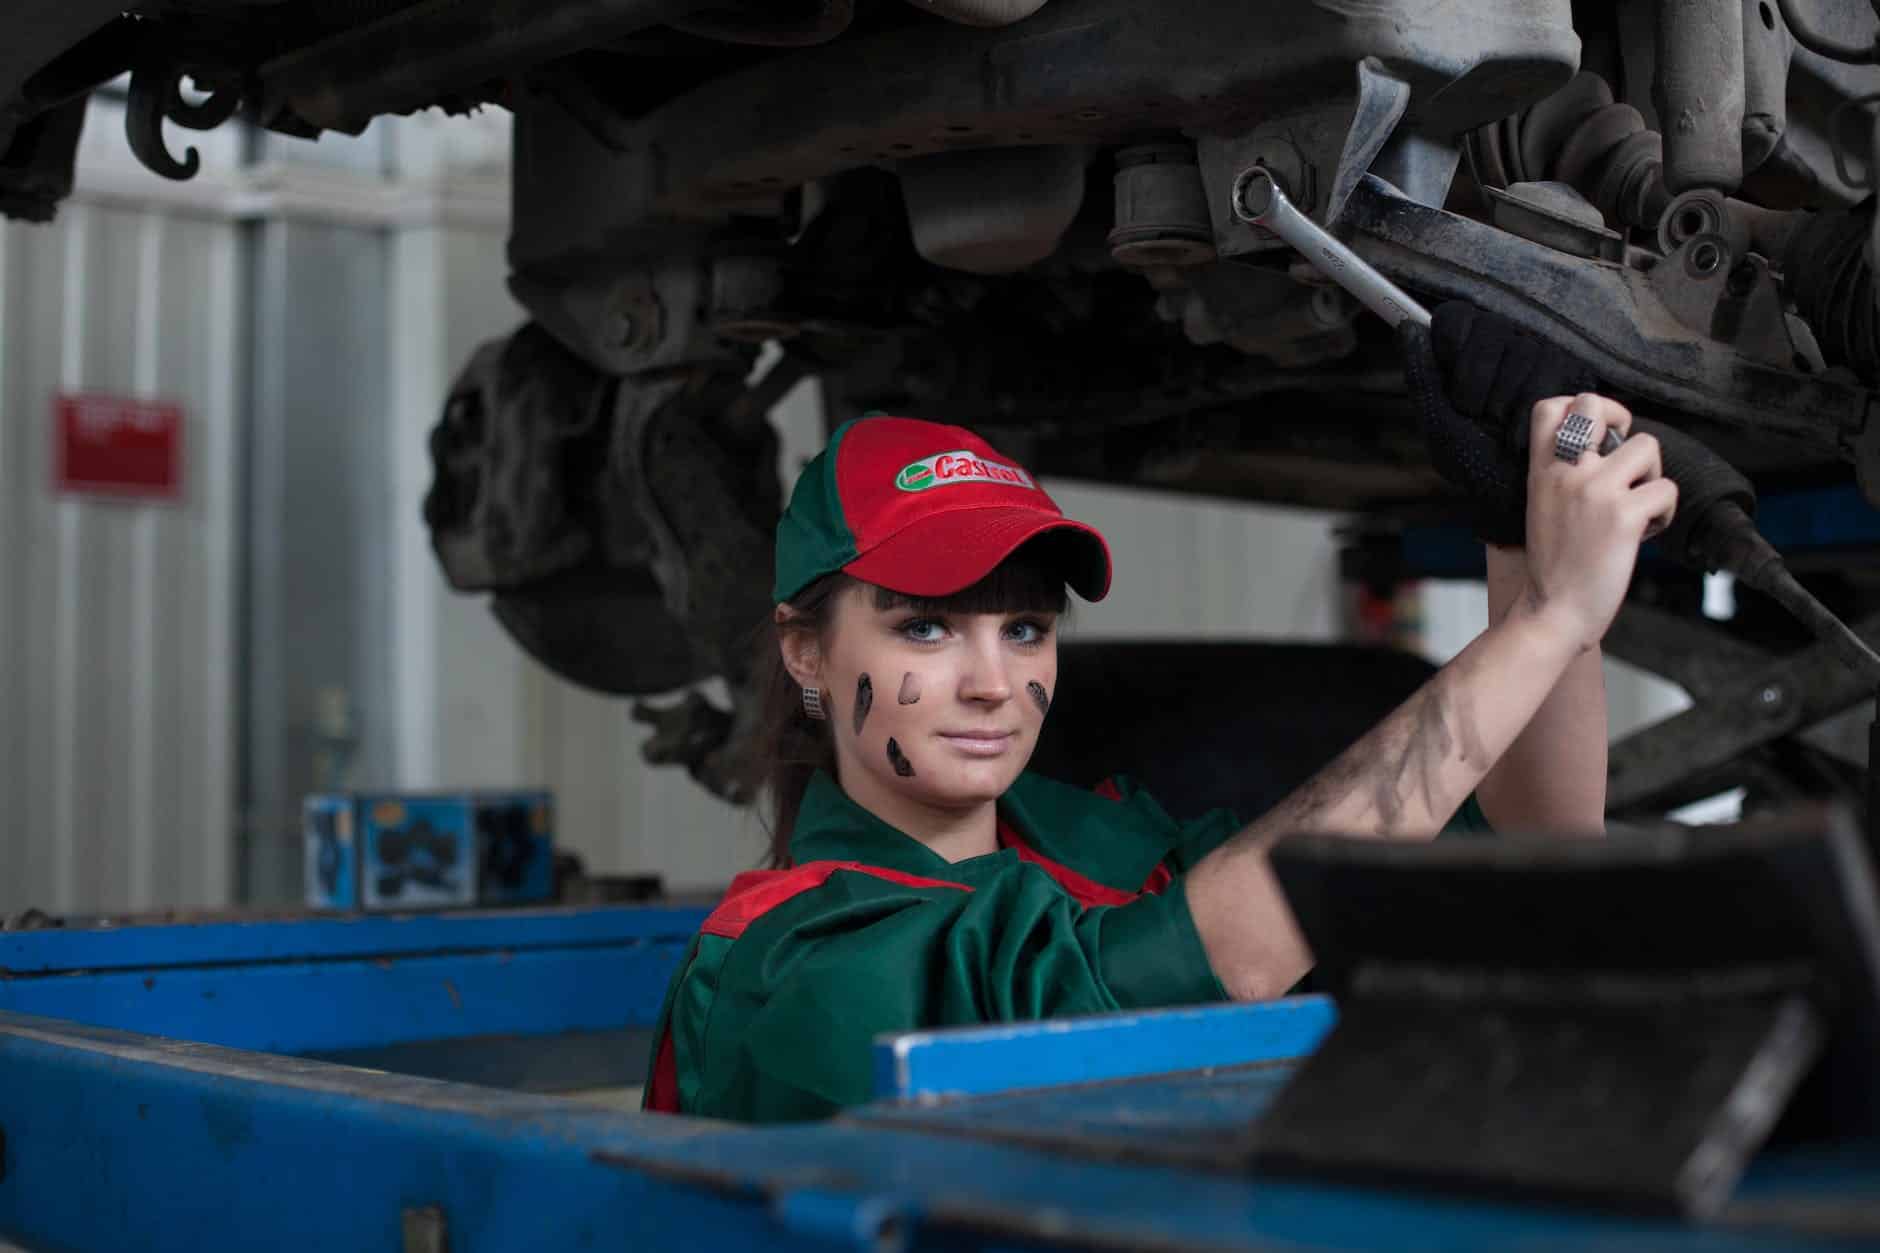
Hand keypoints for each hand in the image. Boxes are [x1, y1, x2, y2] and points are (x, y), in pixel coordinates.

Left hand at [1400, 303, 1600, 547]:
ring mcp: (1539, 354)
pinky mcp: (1571, 372)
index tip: (1454, 391)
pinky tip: (1522, 433)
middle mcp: (1503, 347)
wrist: (1518, 497)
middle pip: (1490, 331)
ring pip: (1522, 350)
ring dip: (1504, 401)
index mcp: (1466, 355)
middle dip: (1478, 384)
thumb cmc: (1476, 464)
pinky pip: (1549, 371)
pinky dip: (1528, 411)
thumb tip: (1408, 328)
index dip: (1453, 353)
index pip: (1456, 319)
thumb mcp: (1440, 424)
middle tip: (1479, 416)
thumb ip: (1422, 376)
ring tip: (1502, 427)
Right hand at [1521, 394, 1677, 650]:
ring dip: (1652, 476)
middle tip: (1626, 460)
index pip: (1551, 407)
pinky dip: (1665, 513)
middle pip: (1595, 405)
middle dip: (1622, 423)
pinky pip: (1666, 490)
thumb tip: (1607, 448)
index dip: (1583, 406)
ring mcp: (1596, 491)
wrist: (1553, 612)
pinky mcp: (1624, 516)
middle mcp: (1567, 472)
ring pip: (1647, 446)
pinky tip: (1644, 534)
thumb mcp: (1543, 507)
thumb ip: (1564, 475)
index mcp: (1541, 471)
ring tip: (1637, 507)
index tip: (1599, 433)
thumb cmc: (1554, 566)